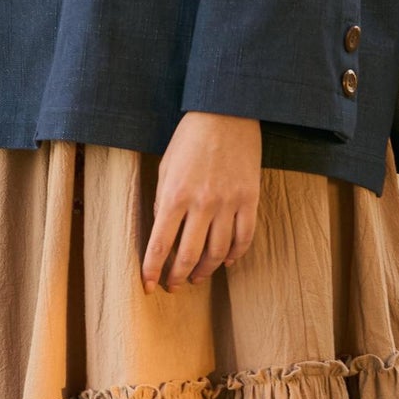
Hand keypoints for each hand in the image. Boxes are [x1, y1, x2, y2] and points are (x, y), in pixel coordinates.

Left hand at [141, 110, 261, 291]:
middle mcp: (202, 203)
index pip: (160, 244)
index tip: (148, 285)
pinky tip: (227, 261)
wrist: (226, 112)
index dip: (152, 270)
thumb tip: (165, 233)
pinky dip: (235, 255)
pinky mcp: (249, 199)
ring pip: (217, 252)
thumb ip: (164, 201)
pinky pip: (244, 237)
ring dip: (205, 270)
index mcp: (175, 194)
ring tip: (197, 277)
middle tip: (174, 286)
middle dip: (178, 276)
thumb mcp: (166, 166)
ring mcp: (228, 202)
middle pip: (189, 255)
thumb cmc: (190, 137)